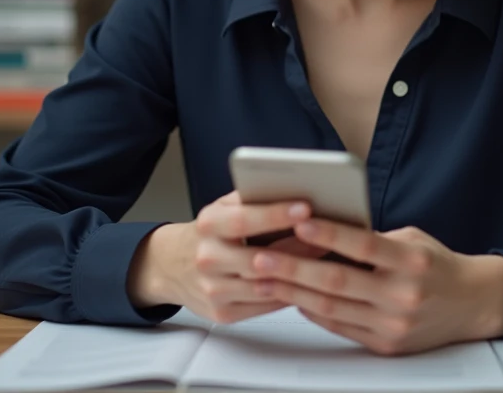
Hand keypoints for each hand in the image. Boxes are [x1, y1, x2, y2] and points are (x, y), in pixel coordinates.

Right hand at [127, 191, 327, 323]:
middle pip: (260, 259)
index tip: (306, 207)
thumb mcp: (222, 208)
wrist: (171, 266)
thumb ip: (252, 199)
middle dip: (299, 249)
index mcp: (208, 225)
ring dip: (300, 275)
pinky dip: (290, 294)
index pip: (244, 220)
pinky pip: (265, 306)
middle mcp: (207, 258)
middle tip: (332, 239)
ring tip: (329, 260)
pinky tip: (310, 283)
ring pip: (266, 287)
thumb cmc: (210, 231)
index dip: (276, 215)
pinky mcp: (222, 313)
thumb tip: (297, 188)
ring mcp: (213, 290)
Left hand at [251, 220, 502, 354]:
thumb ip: (374, 239)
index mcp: (412, 262)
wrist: (474, 304)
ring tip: (264, 279)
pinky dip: (314, 312)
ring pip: (333, 308)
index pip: (364, 245)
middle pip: (339, 281)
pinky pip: (341, 327)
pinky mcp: (387, 345)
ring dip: (294, 293)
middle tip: (261, 258)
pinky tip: (293, 298)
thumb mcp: (412, 240)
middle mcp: (403, 295)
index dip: (330, 233)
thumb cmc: (438, 264)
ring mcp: (394, 324)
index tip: (299, 221)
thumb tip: (326, 229)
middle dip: (294, 269)